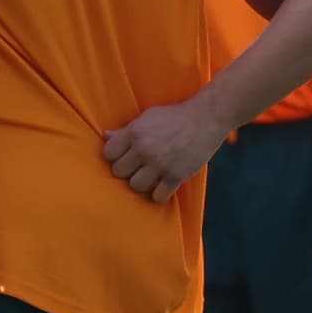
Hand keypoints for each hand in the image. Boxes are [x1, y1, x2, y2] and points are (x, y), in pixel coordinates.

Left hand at [102, 99, 228, 202]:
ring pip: (135, 186)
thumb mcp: (148, 117)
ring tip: (149, 177)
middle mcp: (145, 149)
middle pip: (119, 172)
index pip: (108, 153)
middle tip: (137, 167)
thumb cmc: (175, 116)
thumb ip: (127, 129)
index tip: (124, 155)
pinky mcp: (176, 176)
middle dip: (126, 170)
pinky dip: (159, 194)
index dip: (115, 155)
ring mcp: (160, 164)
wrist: (206, 118)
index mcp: (135, 133)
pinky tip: (162, 185)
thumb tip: (105, 136)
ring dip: (141, 183)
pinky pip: (158, 196)